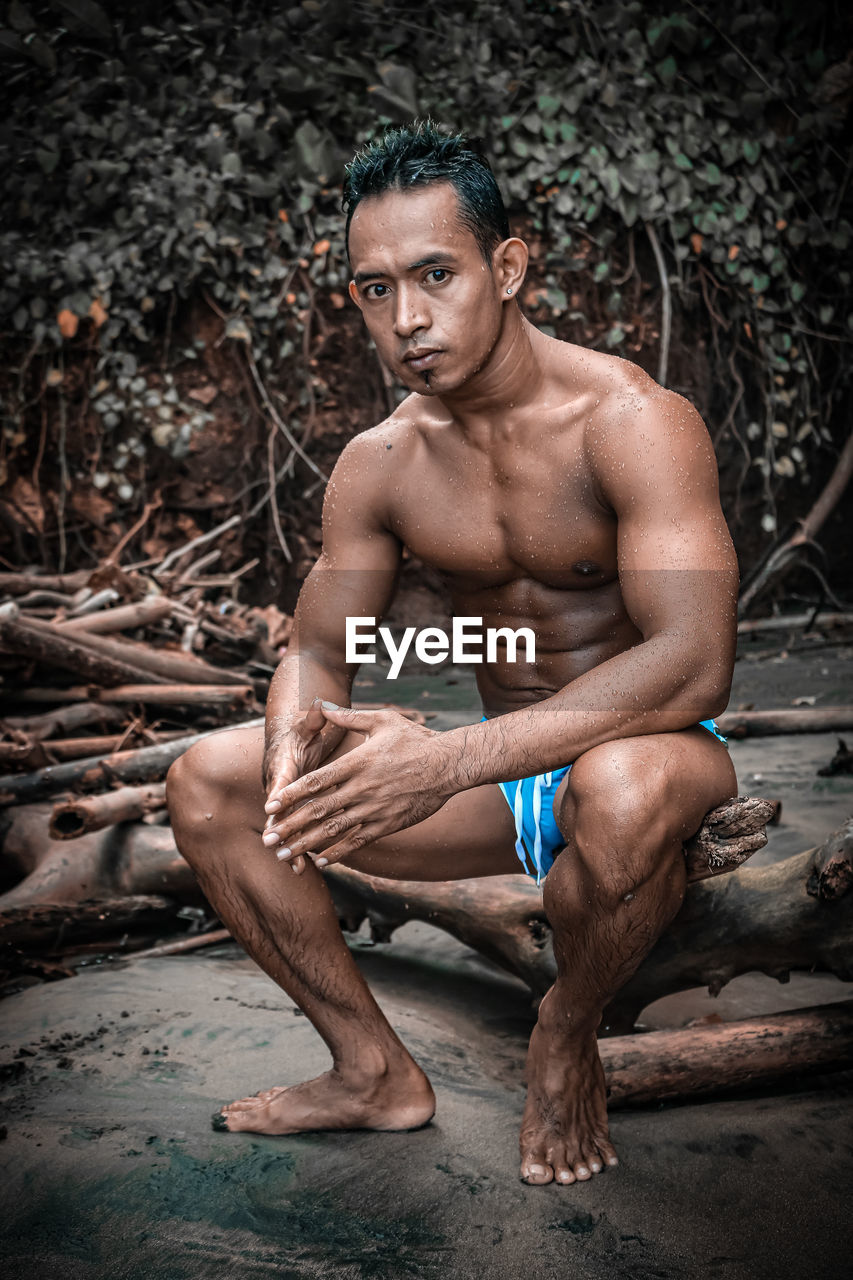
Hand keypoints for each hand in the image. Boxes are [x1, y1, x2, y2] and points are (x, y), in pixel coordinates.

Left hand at [262, 702, 455, 870]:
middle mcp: (362, 789)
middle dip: (290, 827)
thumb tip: (323, 706)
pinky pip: (358, 841)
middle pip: (319, 810)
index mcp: (357, 763)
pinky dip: (338, 851)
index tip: (271, 806)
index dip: (291, 795)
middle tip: (268, 840)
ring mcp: (374, 809)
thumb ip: (349, 717)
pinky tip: (321, 859)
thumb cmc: (415, 740)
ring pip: (334, 830)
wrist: (449, 765)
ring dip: (306, 843)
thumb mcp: (382, 720)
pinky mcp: (388, 823)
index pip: (316, 782)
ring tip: (285, 854)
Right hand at [263, 698, 328, 874]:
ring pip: (286, 826)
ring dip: (290, 846)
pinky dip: (300, 847)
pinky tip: (307, 868)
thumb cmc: (300, 732)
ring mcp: (285, 801)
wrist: (287, 741)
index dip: (276, 793)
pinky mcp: (292, 810)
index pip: (279, 780)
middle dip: (278, 829)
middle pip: (277, 811)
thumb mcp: (307, 724)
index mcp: (282, 765)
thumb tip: (321, 703)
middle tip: (276, 848)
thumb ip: (315, 718)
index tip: (271, 808)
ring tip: (296, 868)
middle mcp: (279, 787)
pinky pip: (296, 831)